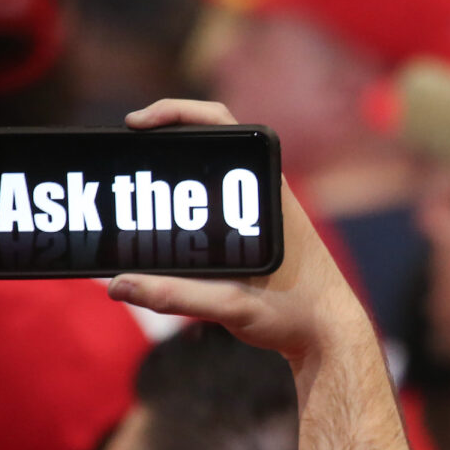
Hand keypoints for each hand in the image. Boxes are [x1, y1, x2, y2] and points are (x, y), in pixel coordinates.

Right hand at [107, 99, 407, 449]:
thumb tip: (119, 285)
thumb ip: (175, 296)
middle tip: (126, 155)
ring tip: (136, 189)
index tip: (137, 123)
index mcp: (267, 193)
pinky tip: (161, 223)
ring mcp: (264, 211)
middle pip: (209, 144)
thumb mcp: (232, 307)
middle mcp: (267, 193)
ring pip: (213, 176)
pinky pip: (218, 202)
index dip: (175, 112)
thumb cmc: (295, 317)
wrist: (330, 337)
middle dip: (164, 141)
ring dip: (176, 175)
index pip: (220, 124)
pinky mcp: (259, 232)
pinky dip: (187, 204)